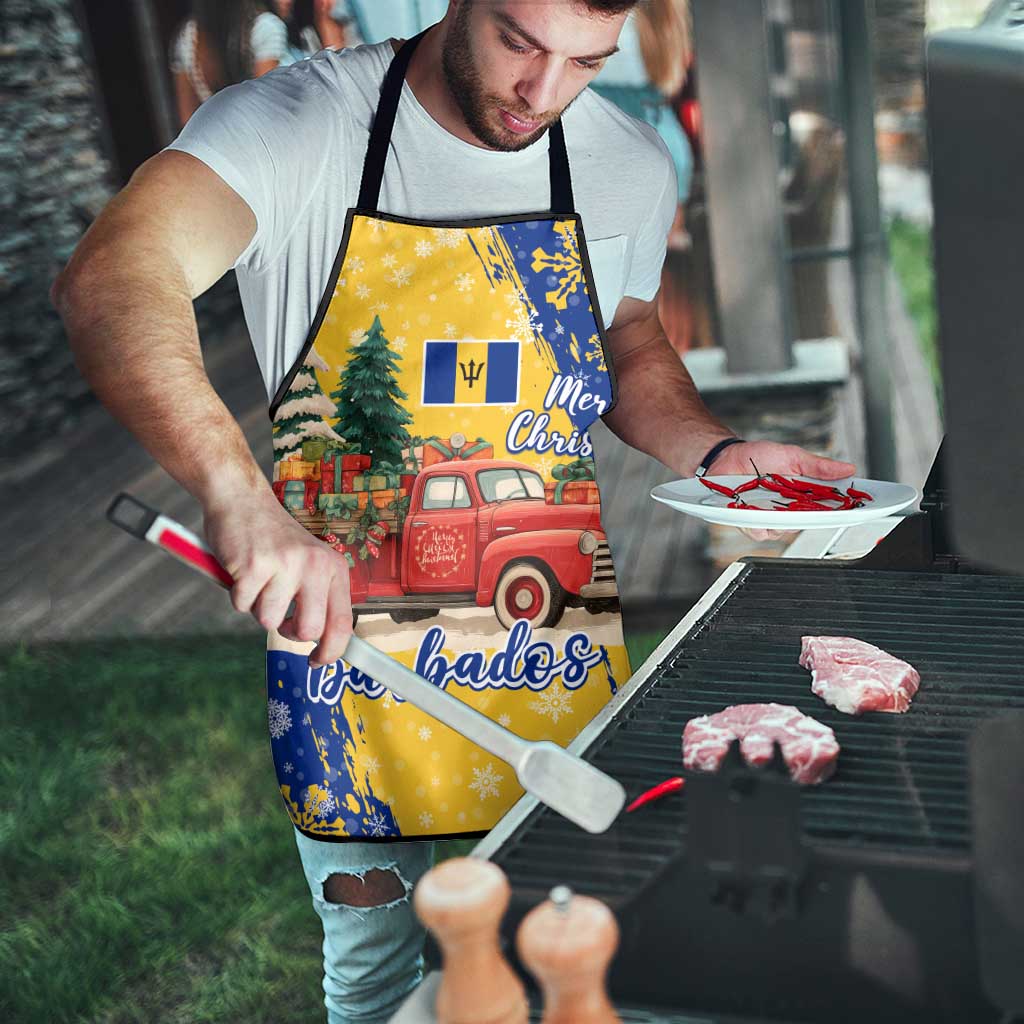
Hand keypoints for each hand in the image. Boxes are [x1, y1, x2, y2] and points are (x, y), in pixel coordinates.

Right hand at [203, 486, 352, 666]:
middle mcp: (315, 565)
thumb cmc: (274, 539)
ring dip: (258, 607)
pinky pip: (242, 605)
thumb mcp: (309, 562)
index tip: (318, 662)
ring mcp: (285, 565)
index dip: (331, 651)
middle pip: (309, 630)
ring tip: (259, 580)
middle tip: (280, 616)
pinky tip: (242, 570)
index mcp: (333, 567)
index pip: (343, 622)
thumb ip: (318, 596)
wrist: (242, 500)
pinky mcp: (253, 566)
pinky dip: (237, 595)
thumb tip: (322, 643)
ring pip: (269, 621)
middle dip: (289, 632)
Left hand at [709, 440, 856, 541]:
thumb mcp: (792, 456)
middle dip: (814, 517)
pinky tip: (755, 512)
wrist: (726, 457)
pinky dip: (759, 523)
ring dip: (782, 519)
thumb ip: (818, 466)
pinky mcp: (750, 523)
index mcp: (803, 495)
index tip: (858, 508)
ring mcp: (770, 518)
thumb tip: (848, 468)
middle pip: (809, 523)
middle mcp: (789, 510)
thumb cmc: (758, 457)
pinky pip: (760, 532)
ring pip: (784, 530)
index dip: (844, 510)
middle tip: (814, 506)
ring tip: (775, 504)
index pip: (829, 507)